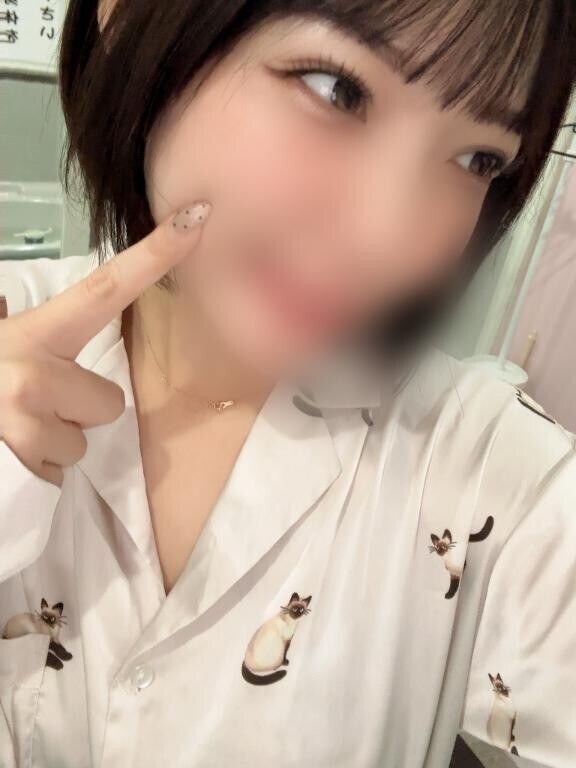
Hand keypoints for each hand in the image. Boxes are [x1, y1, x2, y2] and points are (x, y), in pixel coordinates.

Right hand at [0, 202, 210, 485]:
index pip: (105, 288)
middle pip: (111, 403)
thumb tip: (10, 306)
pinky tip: (11, 455)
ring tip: (14, 431)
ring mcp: (29, 421)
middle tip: (32, 407)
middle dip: (80, 413)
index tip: (198, 219)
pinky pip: (59, 473)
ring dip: (55, 443)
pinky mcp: (25, 466)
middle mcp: (33, 373)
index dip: (155, 254)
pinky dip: (39, 469)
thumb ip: (26, 334)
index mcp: (32, 334)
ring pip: (83, 444)